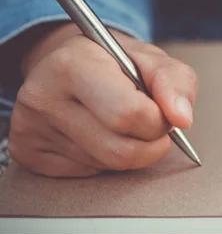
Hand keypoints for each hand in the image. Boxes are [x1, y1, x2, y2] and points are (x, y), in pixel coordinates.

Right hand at [8, 23, 198, 176]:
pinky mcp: (27, 151)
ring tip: (122, 123)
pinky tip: (98, 132)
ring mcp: (31, 126)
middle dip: (150, 143)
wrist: (70, 62)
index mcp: (73, 63)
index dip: (158, 120)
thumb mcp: (152, 60)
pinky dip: (105, 160)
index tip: (160, 110)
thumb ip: (177, 82)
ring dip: (130, 151)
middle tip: (151, 124)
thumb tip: (182, 117)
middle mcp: (43, 95)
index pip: (129, 115)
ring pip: (107, 165)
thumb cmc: (115, 62)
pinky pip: (87, 173)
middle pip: (121, 150)